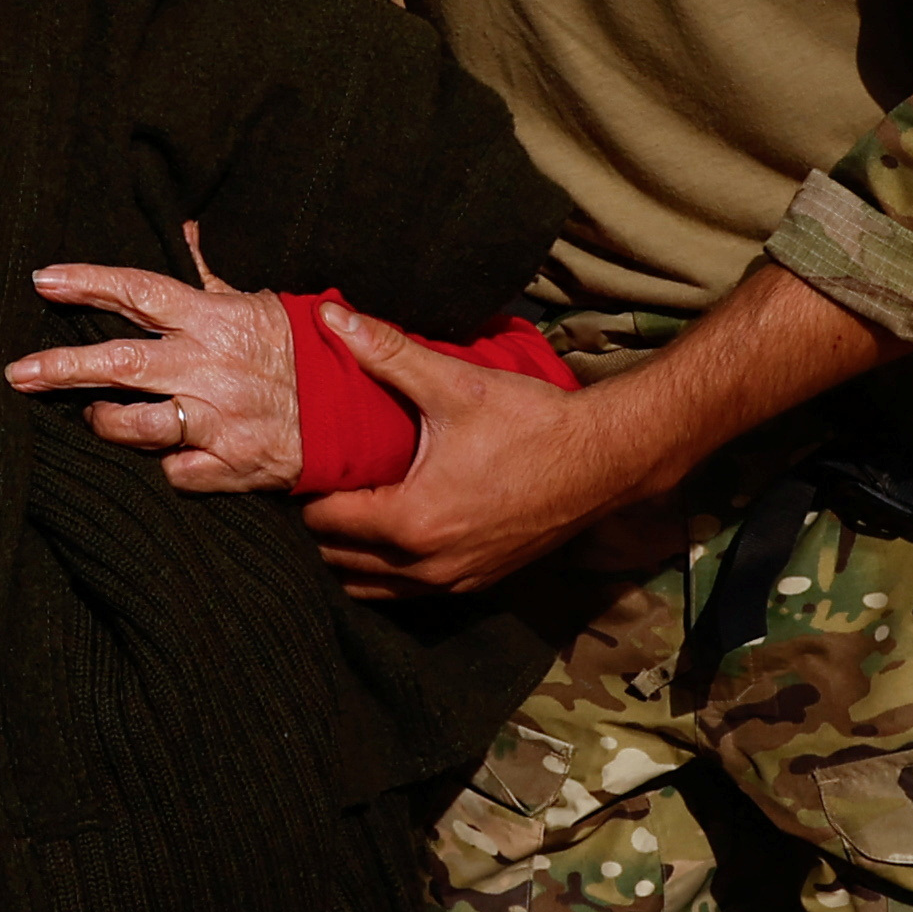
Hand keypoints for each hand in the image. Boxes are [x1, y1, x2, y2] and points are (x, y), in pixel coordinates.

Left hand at [12, 224, 301, 491]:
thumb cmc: (298, 353)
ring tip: (90, 417)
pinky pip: (171, 471)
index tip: (42, 280)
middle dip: (60, 367)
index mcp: (214, 321)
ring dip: (103, 421)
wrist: (356, 413)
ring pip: (134, 425)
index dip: (87, 284)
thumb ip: (207, 275)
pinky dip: (161, 463)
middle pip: (120, 362)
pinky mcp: (227, 467)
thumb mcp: (256, 304)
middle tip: (16, 372)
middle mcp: (210, 368)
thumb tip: (182, 227)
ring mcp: (217, 420)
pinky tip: (161, 455)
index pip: (139, 292)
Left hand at [301, 264, 897, 600]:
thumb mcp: (453, 383)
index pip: (324, 523)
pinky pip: (413, 592)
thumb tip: (331, 319)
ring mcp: (456, 580)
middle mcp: (428, 564)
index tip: (307, 463)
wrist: (606, 459)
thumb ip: (385, 353)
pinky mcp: (481, 581)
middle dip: (323, 527)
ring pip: (374, 587)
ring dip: (353, 557)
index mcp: (411, 520)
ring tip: (352, 509)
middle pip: (340, 562)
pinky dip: (391, 572)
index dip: (307, 492)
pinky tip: (394, 532)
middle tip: (324, 484)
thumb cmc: (531, 422)